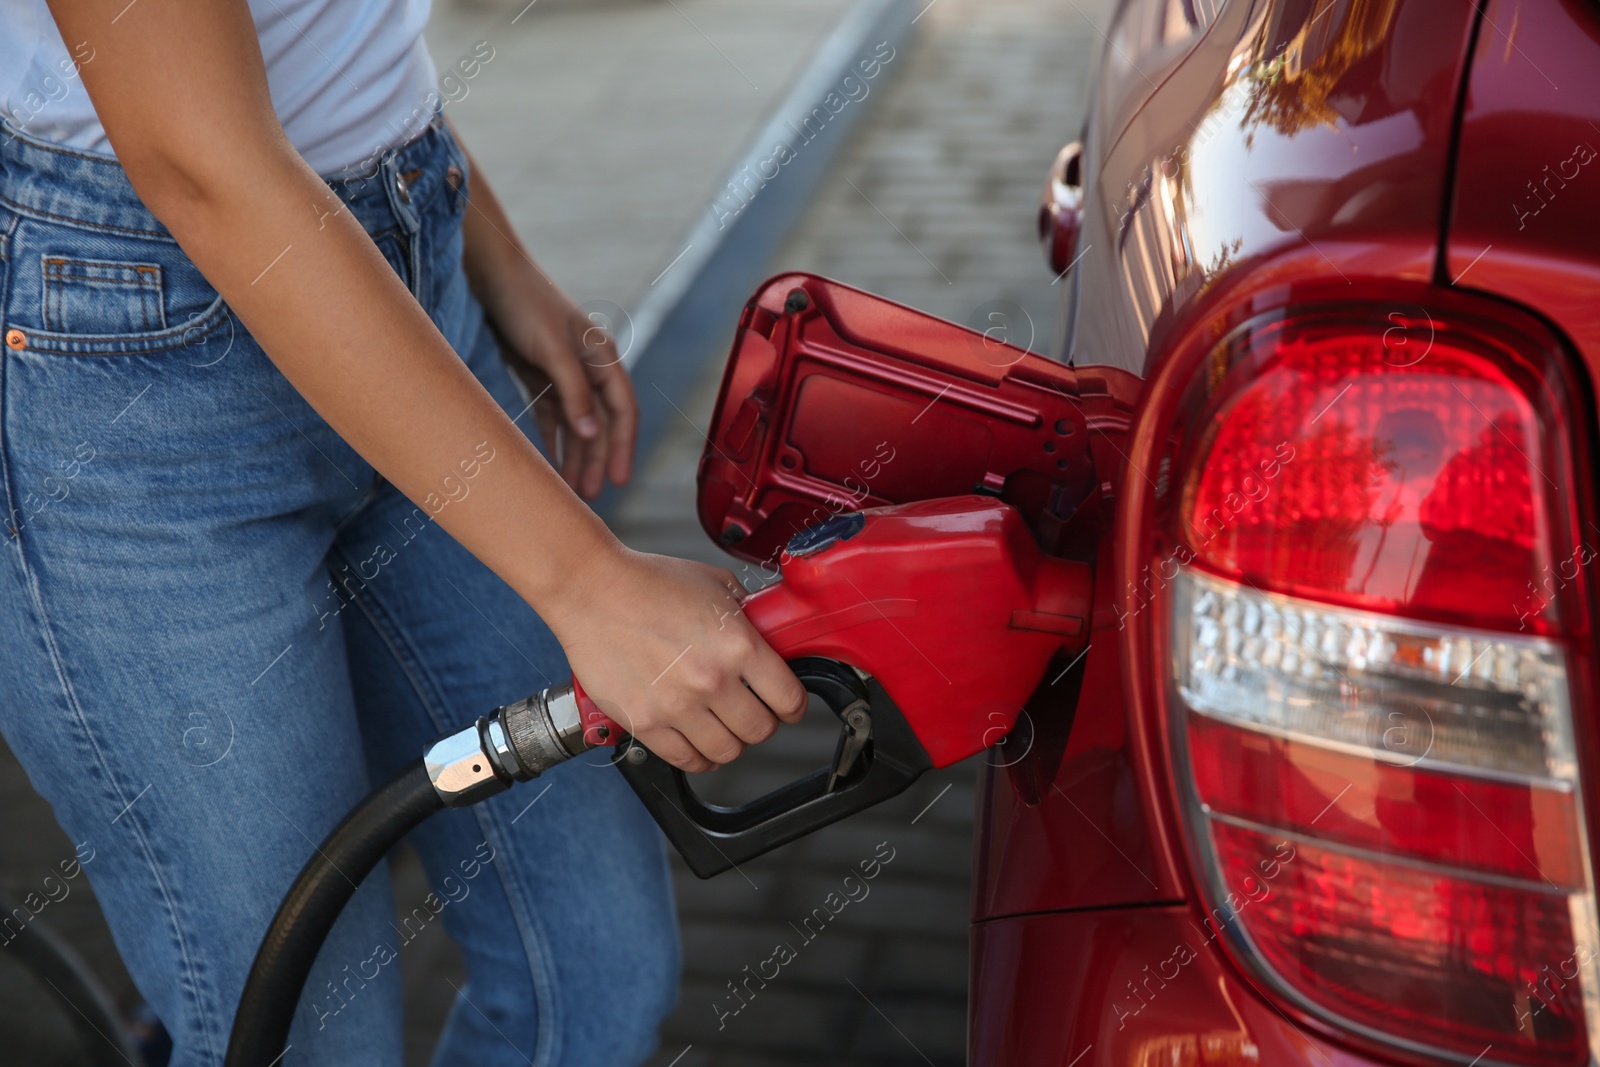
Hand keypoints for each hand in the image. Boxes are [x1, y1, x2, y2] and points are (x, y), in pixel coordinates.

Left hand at [485, 278, 637, 499]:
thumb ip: (574, 390)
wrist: (491, 274)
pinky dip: (553, 440)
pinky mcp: (540, 374)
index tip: (619, 481)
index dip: (623, 447)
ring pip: (577, 424)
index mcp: (603, 358)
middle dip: (598, 460)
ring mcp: (565, 373)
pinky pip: (552, 416)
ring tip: (571, 489)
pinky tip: (550, 464)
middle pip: (601, 423)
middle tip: (591, 496)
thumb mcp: (552, 349)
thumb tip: (593, 433)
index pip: (622, 411)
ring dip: (576, 456)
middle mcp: (589, 368)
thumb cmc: (527, 304)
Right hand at [550, 547, 807, 771]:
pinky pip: (686, 759)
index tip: (787, 706)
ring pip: (727, 752)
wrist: (593, 590)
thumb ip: (747, 612)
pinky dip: (700, 758)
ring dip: (732, 743)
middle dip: (763, 724)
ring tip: (724, 729)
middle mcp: (712, 681)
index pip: (789, 698)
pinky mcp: (646, 722)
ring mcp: (677, 706)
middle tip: (753, 713)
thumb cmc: (649, 582)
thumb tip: (767, 631)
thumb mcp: (716, 583)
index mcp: (738, 646)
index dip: (793, 705)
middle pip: (761, 730)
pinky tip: (699, 744)